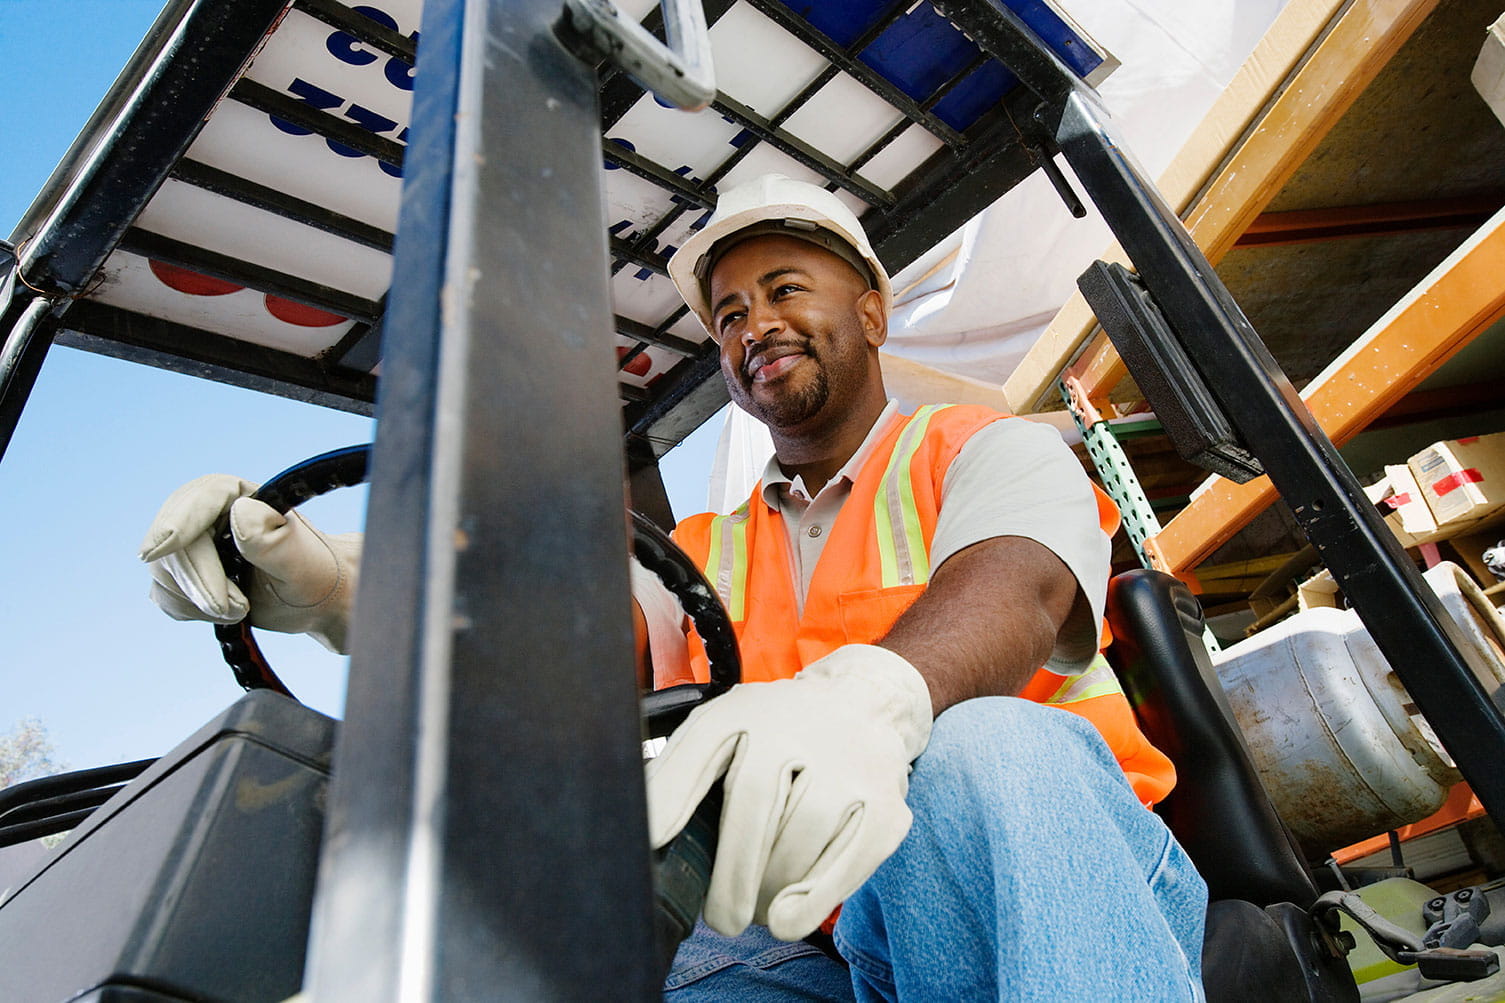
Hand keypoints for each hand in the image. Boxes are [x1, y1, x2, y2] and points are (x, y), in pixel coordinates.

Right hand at [139, 474, 361, 652]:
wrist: (316, 598)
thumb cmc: (315, 573)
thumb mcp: (300, 560)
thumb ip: (270, 539)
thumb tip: (238, 511)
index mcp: (240, 495)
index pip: (199, 500)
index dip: (176, 523)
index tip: (157, 552)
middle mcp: (209, 514)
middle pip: (175, 542)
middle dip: (200, 581)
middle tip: (238, 608)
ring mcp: (192, 544)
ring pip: (164, 572)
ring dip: (199, 600)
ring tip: (243, 608)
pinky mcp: (184, 574)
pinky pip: (166, 594)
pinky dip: (191, 609)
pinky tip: (226, 610)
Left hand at [646, 644, 932, 939]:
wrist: (864, 707)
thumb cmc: (778, 734)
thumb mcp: (723, 731)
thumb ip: (680, 772)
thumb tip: (643, 831)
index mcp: (745, 712)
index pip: (702, 747)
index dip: (673, 793)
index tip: (652, 837)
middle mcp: (796, 729)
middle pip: (754, 805)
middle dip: (731, 873)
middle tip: (721, 918)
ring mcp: (846, 766)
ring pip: (799, 840)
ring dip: (769, 890)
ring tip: (756, 909)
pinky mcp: (884, 805)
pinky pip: (848, 862)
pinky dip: (814, 900)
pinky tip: (789, 918)